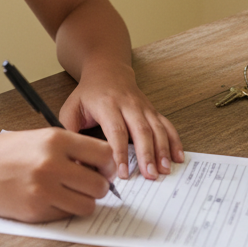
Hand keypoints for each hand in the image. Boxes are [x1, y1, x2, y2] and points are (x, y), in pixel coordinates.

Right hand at [0, 128, 115, 223]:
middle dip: (98, 187)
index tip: (104, 169)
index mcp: (56, 139)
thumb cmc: (6, 151)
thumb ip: (70, 149)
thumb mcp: (40, 138)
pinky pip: (66, 215)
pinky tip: (50, 199)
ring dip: (83, 202)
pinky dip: (64, 210)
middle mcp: (52, 164)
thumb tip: (102, 167)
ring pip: (88, 205)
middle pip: (100, 185)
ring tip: (69, 193)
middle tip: (87, 184)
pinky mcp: (36, 211)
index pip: (104, 154)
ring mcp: (44, 190)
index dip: (108, 165)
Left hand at [59, 60, 183, 182]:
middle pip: (141, 131)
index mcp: (107, 104)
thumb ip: (70, 132)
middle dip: (147, 154)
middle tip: (150, 176)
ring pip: (157, 128)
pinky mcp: (153, 110)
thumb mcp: (71, 108)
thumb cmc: (88, 94)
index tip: (122, 173)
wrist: (107, 70)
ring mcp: (143, 107)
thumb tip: (73, 159)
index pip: (116, 130)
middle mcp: (128, 105)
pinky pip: (166, 125)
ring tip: (164, 170)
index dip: (120, 153)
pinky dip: (174, 141)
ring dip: (162, 150)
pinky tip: (178, 158)